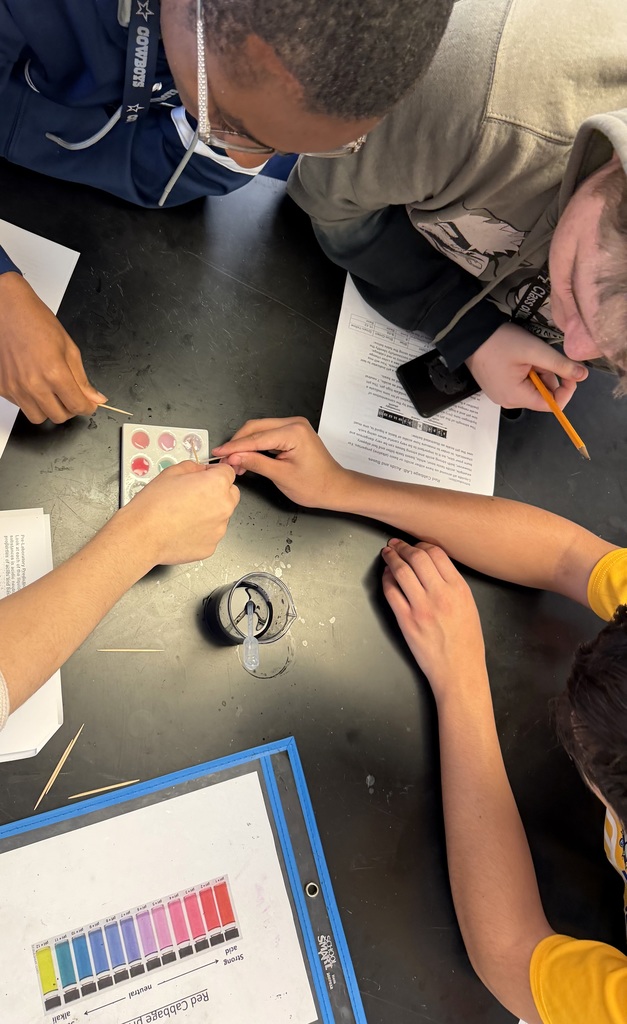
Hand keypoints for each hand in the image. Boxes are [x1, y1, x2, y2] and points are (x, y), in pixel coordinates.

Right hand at [0, 273, 105, 422]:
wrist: (8, 311)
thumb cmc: (37, 323)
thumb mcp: (69, 348)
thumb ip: (82, 379)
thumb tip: (95, 398)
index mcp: (54, 373)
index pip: (77, 406)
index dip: (87, 407)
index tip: (89, 404)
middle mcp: (33, 385)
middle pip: (59, 417)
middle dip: (70, 409)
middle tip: (71, 396)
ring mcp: (15, 389)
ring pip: (38, 417)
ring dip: (49, 409)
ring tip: (51, 392)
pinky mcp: (3, 388)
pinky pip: (21, 406)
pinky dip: (31, 401)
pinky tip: (34, 384)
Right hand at [120, 460, 239, 564]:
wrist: (142, 535)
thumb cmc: (153, 505)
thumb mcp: (171, 472)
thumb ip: (193, 468)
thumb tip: (201, 471)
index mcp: (217, 484)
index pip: (228, 473)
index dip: (214, 473)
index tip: (205, 477)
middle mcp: (224, 507)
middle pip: (231, 494)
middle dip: (218, 492)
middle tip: (195, 496)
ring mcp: (219, 529)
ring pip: (222, 516)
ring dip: (210, 513)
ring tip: (185, 515)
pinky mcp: (211, 547)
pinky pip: (211, 535)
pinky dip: (202, 532)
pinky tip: (183, 529)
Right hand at [212, 416, 348, 507]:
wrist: (335, 488)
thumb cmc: (316, 485)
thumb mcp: (281, 476)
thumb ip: (255, 463)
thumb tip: (234, 457)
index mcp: (294, 432)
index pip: (255, 437)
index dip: (234, 447)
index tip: (219, 453)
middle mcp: (294, 424)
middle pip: (255, 428)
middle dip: (238, 444)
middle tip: (224, 460)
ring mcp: (294, 427)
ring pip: (260, 430)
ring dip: (245, 445)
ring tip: (235, 463)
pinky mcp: (292, 433)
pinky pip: (268, 435)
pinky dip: (255, 445)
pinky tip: (247, 458)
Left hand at [381, 538, 485, 702]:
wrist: (459, 670)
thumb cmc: (466, 642)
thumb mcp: (469, 606)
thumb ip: (452, 584)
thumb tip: (432, 567)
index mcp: (459, 589)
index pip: (437, 554)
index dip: (422, 544)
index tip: (415, 545)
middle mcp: (440, 594)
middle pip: (417, 557)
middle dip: (403, 547)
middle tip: (395, 544)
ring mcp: (421, 607)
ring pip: (401, 571)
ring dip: (391, 559)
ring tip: (387, 554)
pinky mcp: (406, 620)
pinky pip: (391, 592)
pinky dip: (386, 580)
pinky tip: (386, 575)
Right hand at [465, 322, 587, 410]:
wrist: (469, 334)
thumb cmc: (500, 342)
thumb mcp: (535, 351)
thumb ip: (560, 365)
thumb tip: (583, 375)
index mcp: (517, 397)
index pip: (553, 405)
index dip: (566, 389)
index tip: (569, 370)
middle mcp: (508, 402)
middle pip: (542, 396)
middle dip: (549, 376)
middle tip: (540, 356)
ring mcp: (500, 395)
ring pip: (532, 389)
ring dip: (538, 373)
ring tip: (527, 354)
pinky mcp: (496, 387)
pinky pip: (519, 385)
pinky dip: (526, 373)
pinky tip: (519, 358)